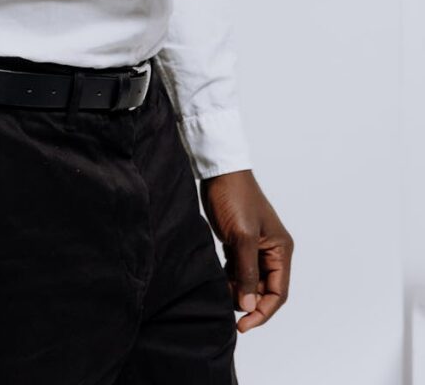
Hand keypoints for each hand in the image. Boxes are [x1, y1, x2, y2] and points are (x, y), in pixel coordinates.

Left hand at [199, 169, 293, 332]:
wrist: (218, 173)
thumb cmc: (235, 198)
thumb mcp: (241, 237)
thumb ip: (246, 272)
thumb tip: (248, 305)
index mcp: (281, 249)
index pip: (278, 292)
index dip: (263, 312)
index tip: (243, 325)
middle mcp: (271, 251)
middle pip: (264, 290)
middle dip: (248, 302)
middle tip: (227, 309)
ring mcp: (254, 247)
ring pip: (249, 282)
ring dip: (237, 292)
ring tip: (220, 294)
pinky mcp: (238, 244)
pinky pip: (237, 271)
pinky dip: (229, 280)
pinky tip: (217, 283)